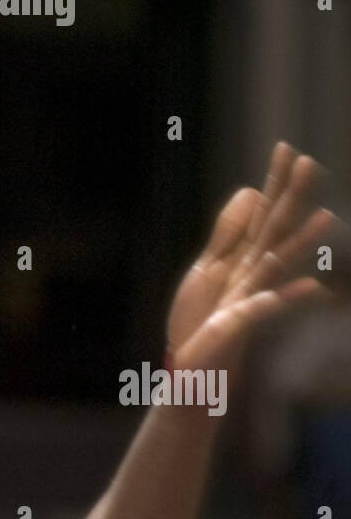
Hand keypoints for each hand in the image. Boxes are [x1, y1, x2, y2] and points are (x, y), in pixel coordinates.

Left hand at [165, 141, 347, 377]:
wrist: (193, 371)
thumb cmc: (201, 321)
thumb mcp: (207, 270)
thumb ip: (227, 234)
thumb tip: (250, 191)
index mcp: (242, 259)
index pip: (262, 214)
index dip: (273, 183)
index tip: (285, 147)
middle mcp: (251, 275)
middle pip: (274, 230)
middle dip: (290, 199)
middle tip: (310, 163)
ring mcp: (248, 298)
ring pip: (277, 265)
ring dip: (301, 242)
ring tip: (327, 217)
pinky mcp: (239, 325)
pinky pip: (264, 310)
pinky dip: (287, 299)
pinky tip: (315, 289)